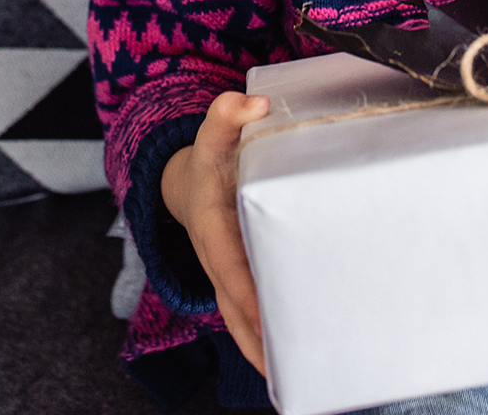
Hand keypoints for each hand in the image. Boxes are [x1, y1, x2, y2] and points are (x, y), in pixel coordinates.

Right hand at [161, 90, 272, 372]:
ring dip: (267, 356)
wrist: (187, 183)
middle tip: (294, 376)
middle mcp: (220, 265)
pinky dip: (270, 342)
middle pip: (239, 315)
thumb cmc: (209, 161)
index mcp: (215, 236)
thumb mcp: (212, 135)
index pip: (235, 275)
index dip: (252, 304)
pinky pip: (253, 318)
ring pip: (244, 325)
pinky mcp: (242, 284)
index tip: (273, 330)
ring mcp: (229, 279)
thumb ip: (227, 115)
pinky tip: (300, 361)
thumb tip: (251, 102)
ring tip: (301, 385)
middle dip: (262, 348)